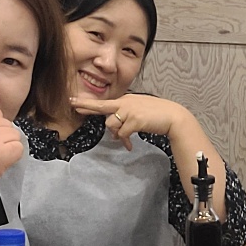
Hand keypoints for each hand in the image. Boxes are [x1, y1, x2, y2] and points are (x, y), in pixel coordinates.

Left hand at [70, 93, 189, 150]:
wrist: (173, 116)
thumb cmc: (158, 114)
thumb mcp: (139, 111)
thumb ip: (126, 117)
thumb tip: (115, 131)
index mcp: (126, 100)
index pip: (104, 102)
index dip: (89, 104)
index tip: (75, 102)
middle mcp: (125, 103)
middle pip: (101, 107)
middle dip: (86, 106)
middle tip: (72, 105)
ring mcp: (129, 111)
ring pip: (112, 125)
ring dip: (117, 135)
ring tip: (126, 139)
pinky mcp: (135, 120)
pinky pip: (122, 134)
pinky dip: (125, 141)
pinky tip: (130, 145)